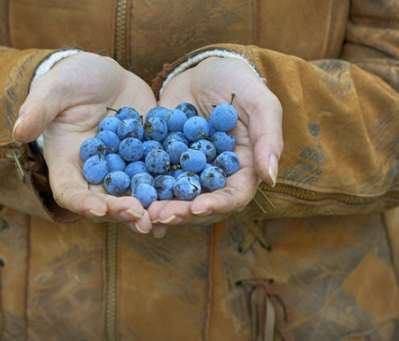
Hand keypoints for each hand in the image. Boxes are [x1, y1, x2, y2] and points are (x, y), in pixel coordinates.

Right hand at [13, 52, 157, 233]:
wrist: (103, 76)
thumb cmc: (70, 80)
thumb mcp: (53, 89)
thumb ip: (38, 109)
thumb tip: (17, 131)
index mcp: (68, 164)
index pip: (70, 192)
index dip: (83, 204)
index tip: (98, 209)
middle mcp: (96, 175)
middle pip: (106, 204)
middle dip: (122, 213)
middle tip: (141, 218)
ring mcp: (124, 171)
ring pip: (135, 198)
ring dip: (149, 211)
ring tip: (165, 218)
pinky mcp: (148, 161)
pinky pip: (159, 181)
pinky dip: (170, 192)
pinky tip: (187, 201)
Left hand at [150, 57, 282, 235]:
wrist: (203, 67)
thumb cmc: (238, 82)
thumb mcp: (259, 103)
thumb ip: (268, 137)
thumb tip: (270, 177)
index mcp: (243, 169)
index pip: (234, 196)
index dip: (217, 205)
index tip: (196, 208)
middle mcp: (215, 177)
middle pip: (201, 204)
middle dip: (181, 212)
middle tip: (160, 215)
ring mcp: (188, 172)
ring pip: (175, 197)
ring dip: (160, 207)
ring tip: (142, 212)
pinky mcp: (165, 162)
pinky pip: (154, 179)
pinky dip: (143, 190)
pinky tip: (127, 198)